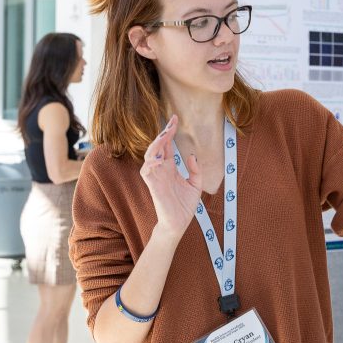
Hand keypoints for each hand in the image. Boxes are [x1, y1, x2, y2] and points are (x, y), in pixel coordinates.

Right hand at [140, 115, 201, 239]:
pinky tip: (159, 154)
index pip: (167, 146)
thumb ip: (195, 170)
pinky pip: (146, 170)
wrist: (179, 224)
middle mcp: (161, 170)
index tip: (175, 119)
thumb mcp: (196, 185)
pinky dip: (151, 161)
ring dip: (156, 143)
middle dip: (163, 132)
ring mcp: (155, 177)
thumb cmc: (184, 206)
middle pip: (158, 146)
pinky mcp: (152, 186)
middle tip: (172, 121)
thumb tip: (192, 155)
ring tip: (165, 134)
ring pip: (150, 155)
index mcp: (170, 168)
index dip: (169, 132)